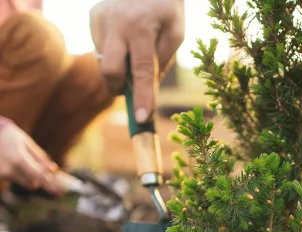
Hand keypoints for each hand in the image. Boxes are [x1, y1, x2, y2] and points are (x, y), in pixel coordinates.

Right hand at [0, 121, 62, 195]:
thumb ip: (39, 156)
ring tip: (18, 159)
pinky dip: (16, 173)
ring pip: (22, 182)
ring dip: (26, 176)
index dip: (50, 184)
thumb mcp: (25, 142)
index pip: (39, 176)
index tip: (59, 192)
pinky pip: (13, 179)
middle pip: (32, 183)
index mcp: (19, 159)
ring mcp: (2, 174)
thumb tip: (53, 170)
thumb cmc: (8, 135)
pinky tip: (10, 161)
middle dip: (37, 179)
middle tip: (37, 168)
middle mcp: (10, 169)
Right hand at [90, 0, 184, 122]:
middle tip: (129, 89)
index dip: (141, 97)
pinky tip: (124, 36)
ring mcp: (100, 18)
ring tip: (133, 46)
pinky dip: (114, 52)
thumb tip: (145, 90)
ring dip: (120, 66)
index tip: (141, 119)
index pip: (141, 71)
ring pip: (105, 62)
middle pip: (111, 72)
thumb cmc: (166, 6)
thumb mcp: (175, 31)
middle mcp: (116, 23)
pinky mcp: (93, 17)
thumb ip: (162, 62)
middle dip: (119, 88)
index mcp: (141, 27)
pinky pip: (101, 49)